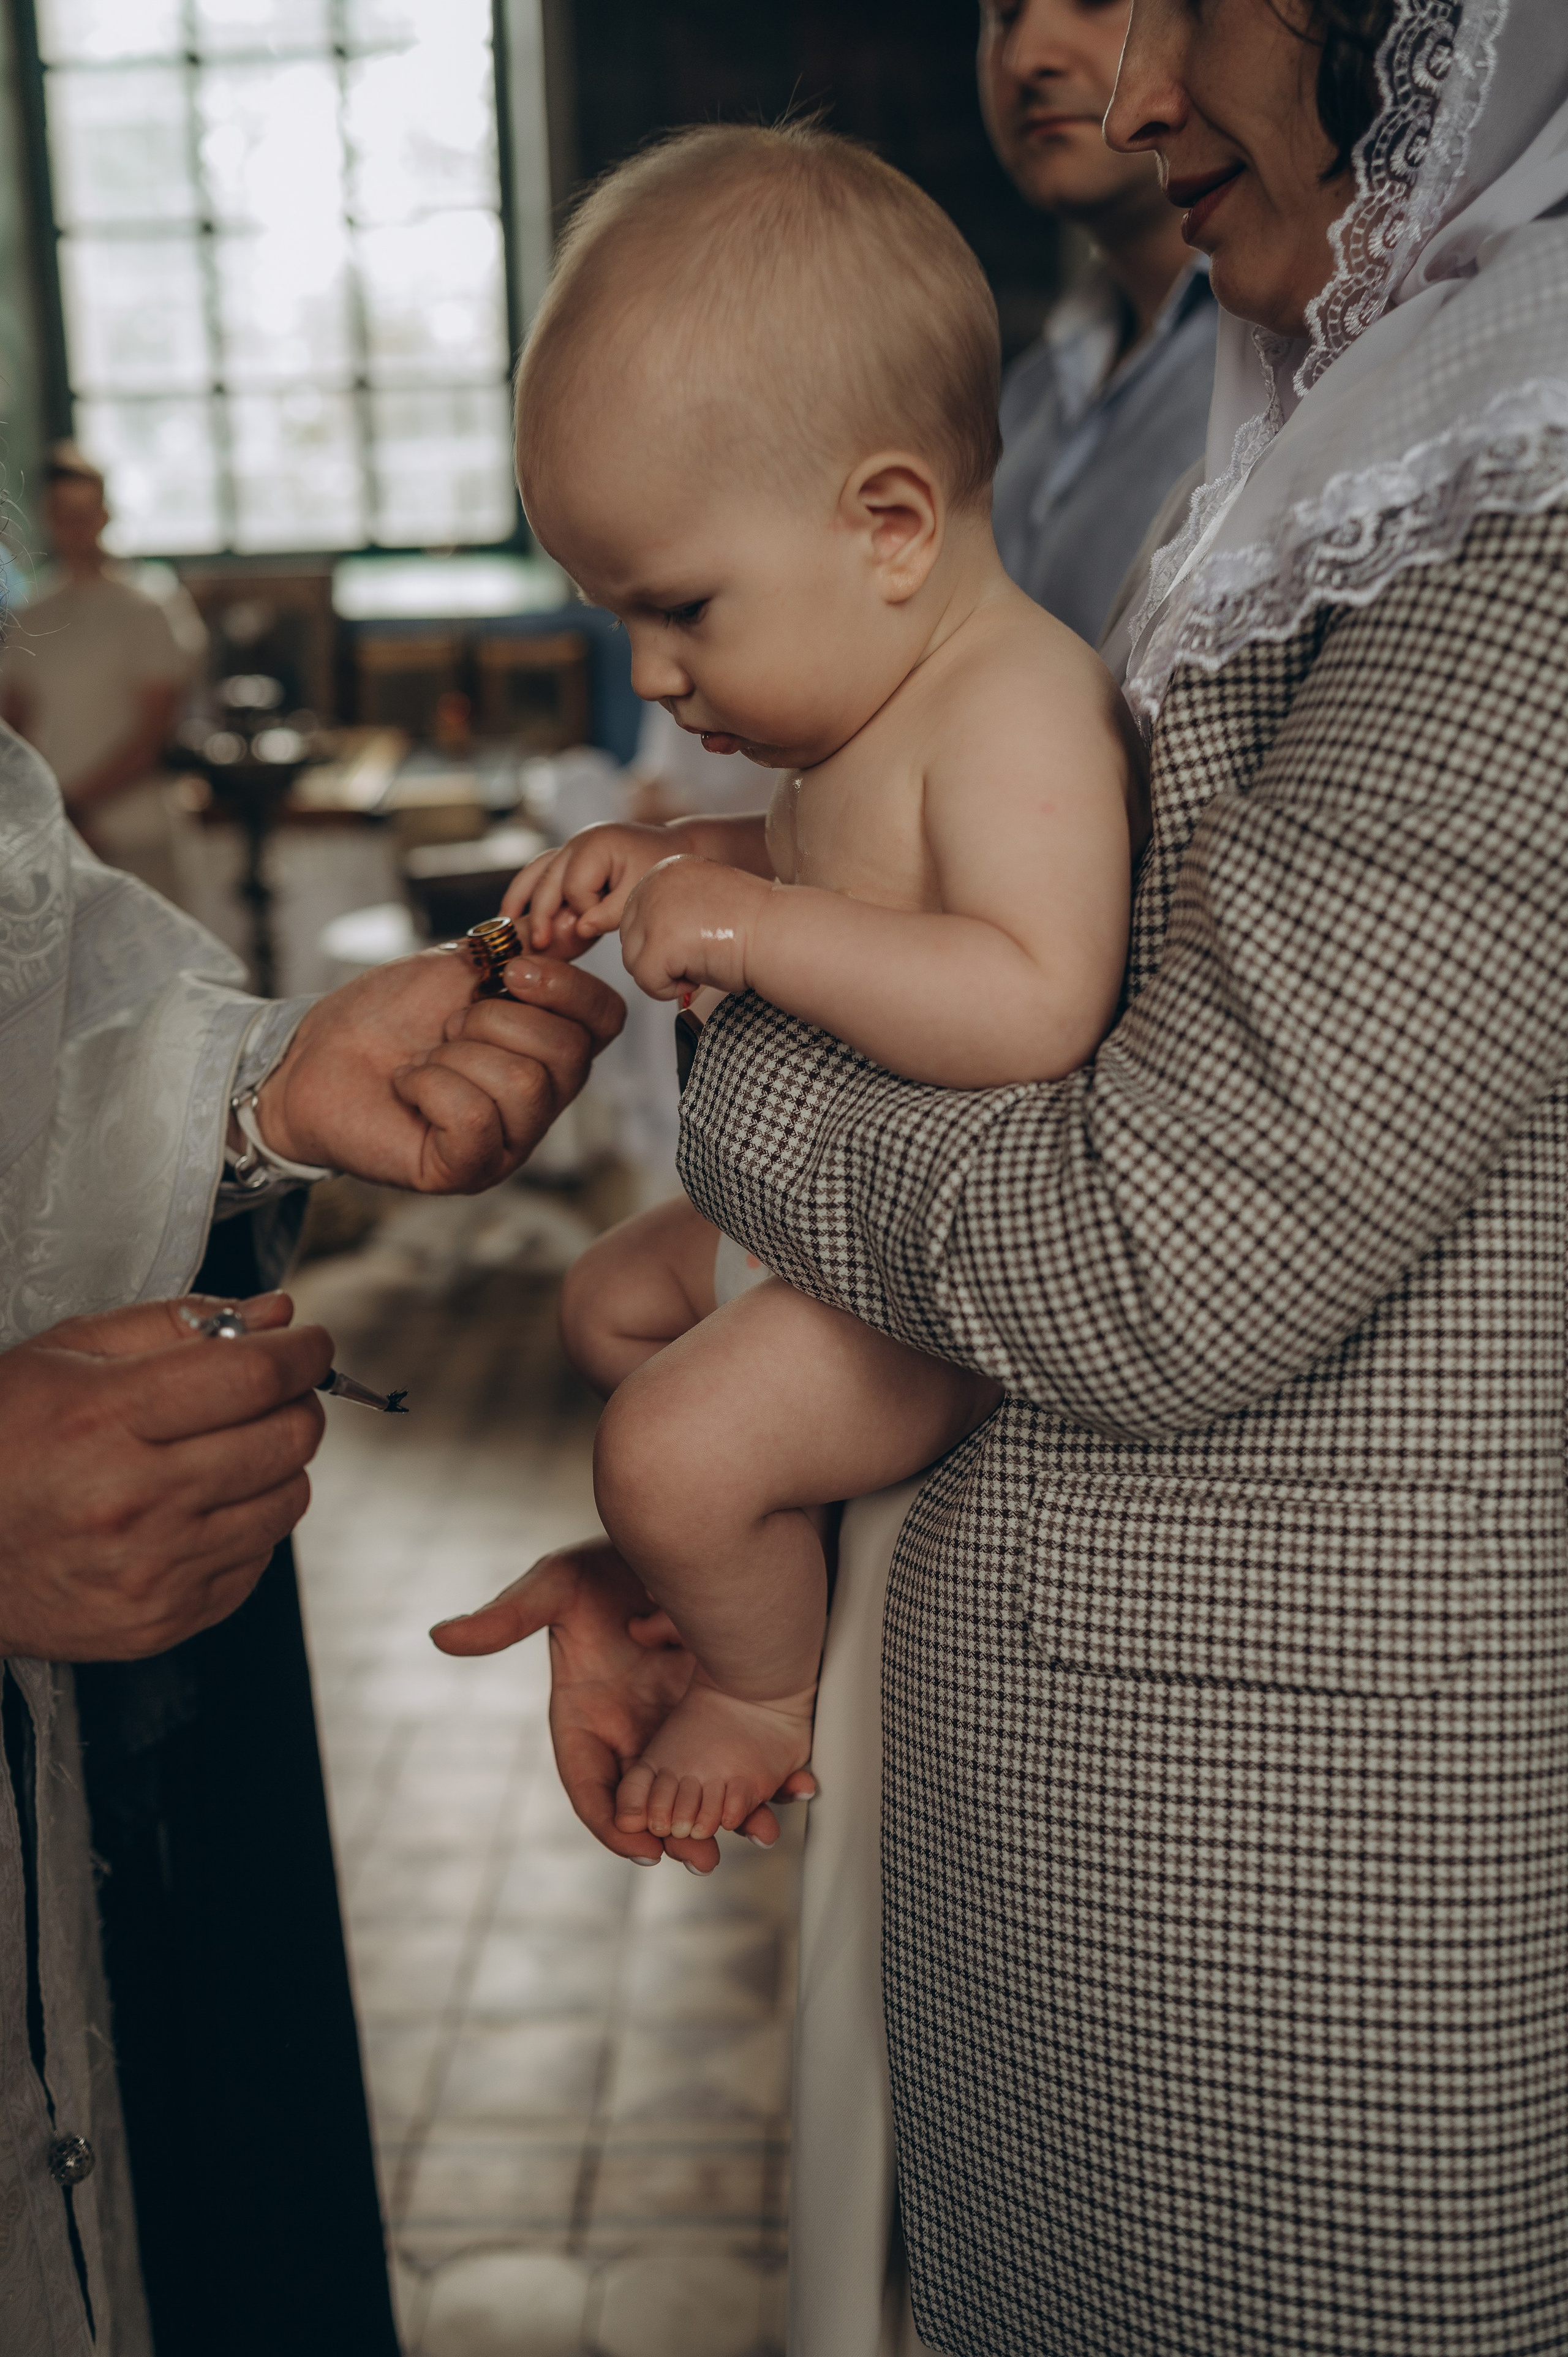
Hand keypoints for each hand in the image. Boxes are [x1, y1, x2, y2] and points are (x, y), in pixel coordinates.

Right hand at [0, 1292, 330, 1660]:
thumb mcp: (64, 1353)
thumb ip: (176, 1323)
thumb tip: (275, 1313)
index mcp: (108, 1419)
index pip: (257, 1375)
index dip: (303, 1352)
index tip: (308, 1345)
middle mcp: (136, 1500)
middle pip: (289, 1438)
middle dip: (296, 1403)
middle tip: (268, 1395)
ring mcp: (155, 1570)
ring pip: (289, 1500)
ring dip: (275, 1466)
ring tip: (221, 1453)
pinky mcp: (165, 1621)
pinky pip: (258, 1559)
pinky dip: (245, 1526)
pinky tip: (193, 1510)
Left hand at [255, 946, 623, 1190]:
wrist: (315, 1054)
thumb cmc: (387, 1014)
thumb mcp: (465, 964)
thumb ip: (526, 948)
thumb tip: (577, 928)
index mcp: (550, 1049)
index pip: (606, 1018)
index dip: (567, 988)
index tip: (510, 971)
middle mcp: (542, 1101)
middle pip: (566, 1053)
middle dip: (493, 1022)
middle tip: (446, 1028)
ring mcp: (509, 1141)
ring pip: (523, 1086)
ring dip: (455, 1056)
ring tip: (424, 1061)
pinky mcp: (468, 1170)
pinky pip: (476, 1120)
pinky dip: (430, 1088)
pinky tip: (409, 1088)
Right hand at [431, 1538, 813, 1871]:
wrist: (684, 1529)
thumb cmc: (607, 1560)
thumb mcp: (556, 1585)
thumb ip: (509, 1619)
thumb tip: (442, 1637)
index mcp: (588, 1718)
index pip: (593, 1787)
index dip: (612, 1823)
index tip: (638, 1845)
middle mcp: (638, 1730)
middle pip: (657, 1802)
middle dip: (681, 1836)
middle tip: (705, 1857)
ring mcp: (687, 1722)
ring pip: (709, 1787)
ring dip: (736, 1815)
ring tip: (764, 1830)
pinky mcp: (732, 1706)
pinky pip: (751, 1756)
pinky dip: (774, 1776)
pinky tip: (799, 1784)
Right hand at [501, 824, 677, 957]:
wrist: (671, 850)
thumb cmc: (659, 868)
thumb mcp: (638, 892)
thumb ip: (609, 913)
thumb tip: (579, 929)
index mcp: (594, 845)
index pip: (574, 888)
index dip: (583, 911)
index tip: (598, 926)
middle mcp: (576, 843)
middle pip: (547, 882)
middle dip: (540, 915)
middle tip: (537, 945)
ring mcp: (570, 849)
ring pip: (534, 875)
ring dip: (519, 901)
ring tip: (505, 928)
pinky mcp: (570, 858)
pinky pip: (539, 874)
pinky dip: (526, 894)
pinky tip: (512, 915)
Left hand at [620, 857, 772, 1001]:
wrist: (781, 934)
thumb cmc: (755, 925)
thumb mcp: (706, 901)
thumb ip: (673, 908)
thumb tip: (649, 936)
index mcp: (666, 868)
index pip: (638, 916)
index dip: (667, 941)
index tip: (702, 941)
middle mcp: (653, 882)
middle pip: (631, 938)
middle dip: (661, 958)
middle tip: (701, 956)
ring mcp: (654, 911)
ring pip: (633, 961)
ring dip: (665, 974)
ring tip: (702, 965)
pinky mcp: (659, 942)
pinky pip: (645, 981)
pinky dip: (669, 991)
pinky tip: (699, 978)